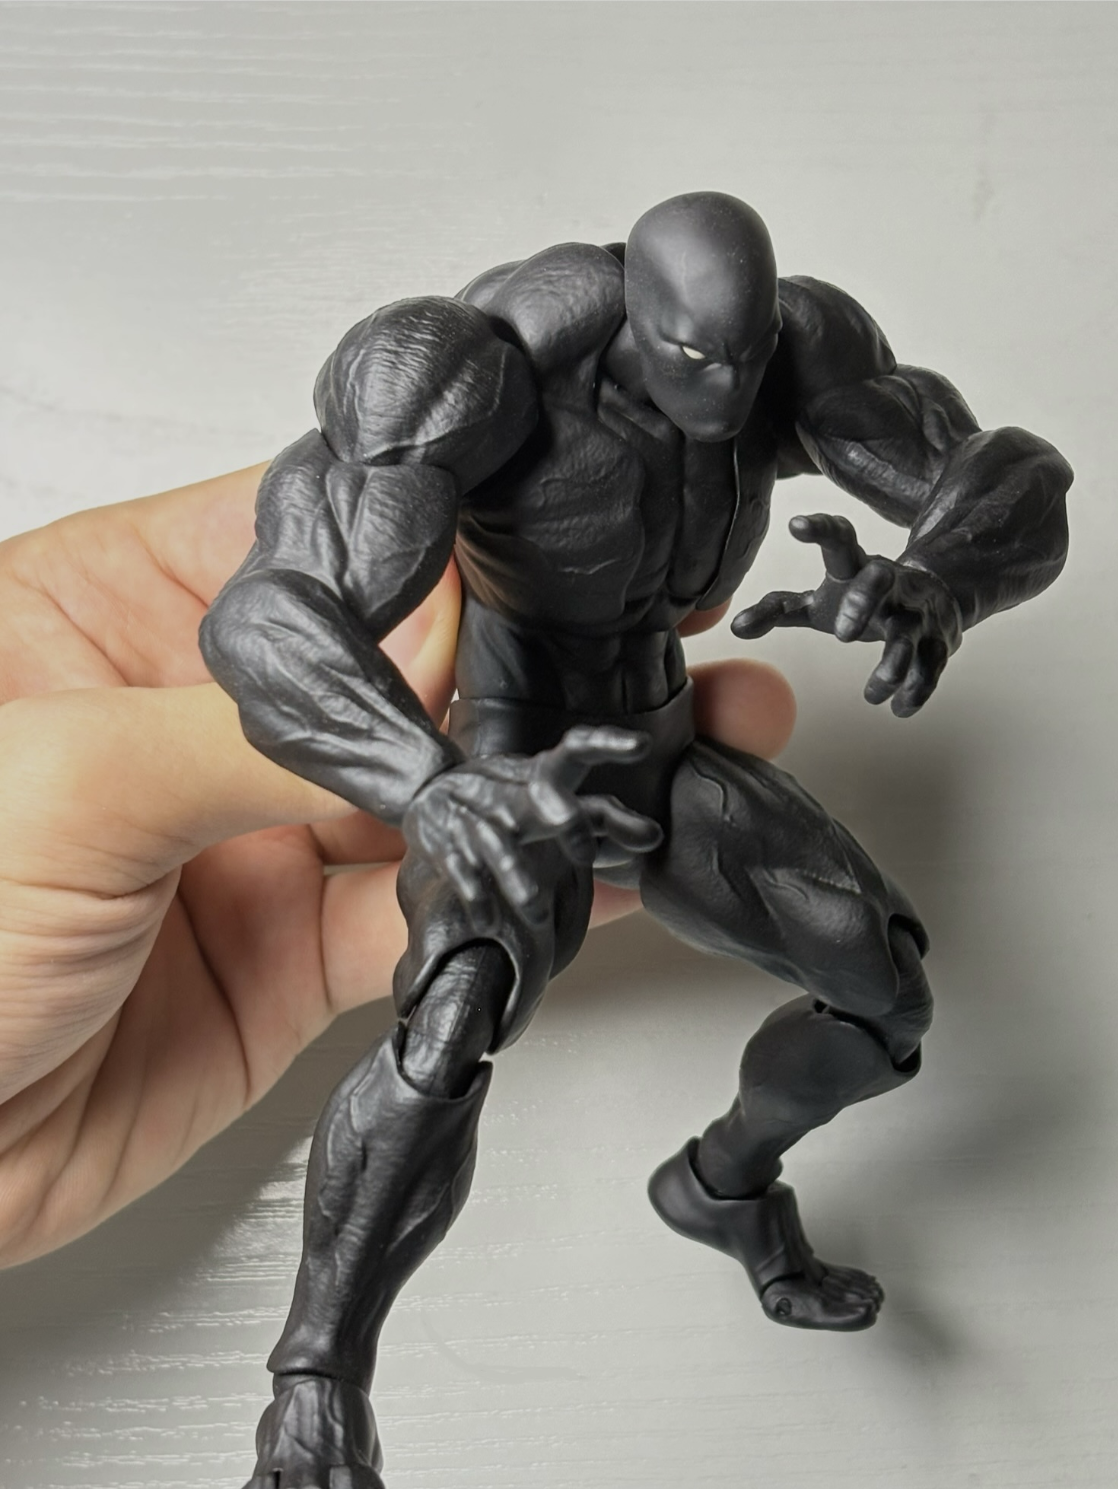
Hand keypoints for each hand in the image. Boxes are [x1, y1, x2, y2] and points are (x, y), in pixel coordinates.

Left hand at [0, 472, 795, 1264]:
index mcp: (125, 608)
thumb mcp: (59, 777)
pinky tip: (589, 872)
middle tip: (669, 635)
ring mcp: (259, 838)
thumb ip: (263, 729)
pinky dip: (509, 904)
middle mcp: (210, 717)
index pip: (325, 541)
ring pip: (441, 796)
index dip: (452, 527)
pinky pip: (426, 919)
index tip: (574, 521)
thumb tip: (421, 703)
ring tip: (674, 752)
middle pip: (410, 666)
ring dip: (558, 783)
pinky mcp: (291, 955)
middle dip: (547, 653)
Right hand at [403, 727, 662, 936]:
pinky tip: (490, 925)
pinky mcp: (445, 842)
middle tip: (583, 852)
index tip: (641, 745)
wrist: (425, 791)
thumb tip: (657, 839)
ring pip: (500, 845)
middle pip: (541, 795)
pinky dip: (476, 897)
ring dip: (518, 880)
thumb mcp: (553, 801)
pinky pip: (462, 870)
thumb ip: (605, 819)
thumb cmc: (509, 800)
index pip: (578, 750)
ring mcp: (476, 816)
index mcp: (541, 775)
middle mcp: (512, 792)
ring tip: (538, 918)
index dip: (607, 744)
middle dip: (563, 817)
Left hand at [732, 513, 963, 715]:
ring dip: (892, 663)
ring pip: (907, 633)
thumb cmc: (860, 600)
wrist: (934, 599)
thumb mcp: (819, 602)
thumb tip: (734, 628)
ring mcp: (915, 612)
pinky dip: (916, 690)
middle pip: (879, 580)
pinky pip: (930, 666)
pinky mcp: (937, 641)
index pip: (840, 540)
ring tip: (871, 695)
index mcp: (855, 569)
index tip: (795, 525)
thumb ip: (779, 610)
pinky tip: (899, 710)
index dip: (820, 530)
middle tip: (843, 635)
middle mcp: (888, 584)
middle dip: (863, 601)